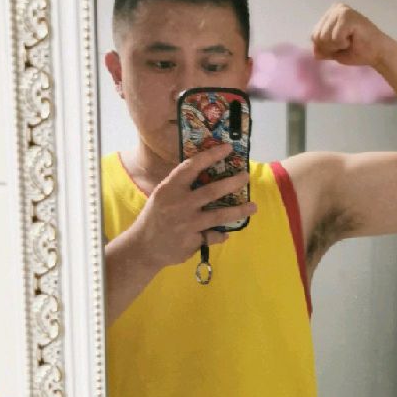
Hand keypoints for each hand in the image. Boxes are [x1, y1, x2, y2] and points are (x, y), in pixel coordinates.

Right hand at [126, 143, 256, 270]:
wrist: (143, 248)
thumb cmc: (155, 217)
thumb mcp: (162, 196)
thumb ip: (181, 186)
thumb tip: (207, 173)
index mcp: (170, 189)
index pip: (192, 167)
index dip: (210, 156)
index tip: (227, 148)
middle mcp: (179, 204)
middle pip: (212, 191)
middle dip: (232, 183)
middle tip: (245, 176)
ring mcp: (187, 224)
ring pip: (219, 215)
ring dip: (239, 210)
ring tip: (253, 207)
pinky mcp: (192, 241)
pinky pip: (212, 236)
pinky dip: (220, 234)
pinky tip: (225, 233)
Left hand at [310, 3, 395, 69]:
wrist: (378, 53)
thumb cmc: (359, 51)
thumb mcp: (334, 51)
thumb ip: (322, 49)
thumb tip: (314, 53)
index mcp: (330, 13)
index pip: (314, 36)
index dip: (327, 48)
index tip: (343, 45)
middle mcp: (335, 8)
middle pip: (317, 36)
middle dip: (331, 47)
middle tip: (348, 44)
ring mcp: (341, 10)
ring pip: (324, 37)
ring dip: (337, 46)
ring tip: (351, 41)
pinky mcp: (347, 16)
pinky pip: (334, 38)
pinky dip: (343, 44)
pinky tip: (354, 39)